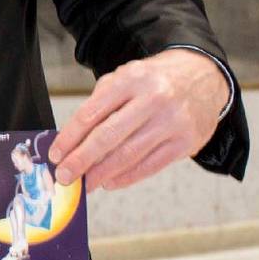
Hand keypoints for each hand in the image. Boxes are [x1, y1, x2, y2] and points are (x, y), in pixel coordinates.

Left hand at [53, 49, 230, 189]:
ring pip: (129, 154)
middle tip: (65, 176)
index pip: (91, 114)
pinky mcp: (187, 141)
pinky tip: (110, 182)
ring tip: (85, 183)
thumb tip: (72, 142)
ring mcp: (173, 121)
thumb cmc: (154, 81)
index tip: (55, 156)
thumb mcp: (124, 78)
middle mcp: (154, 99)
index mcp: (131, 80)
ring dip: (102, 173)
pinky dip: (127, 177)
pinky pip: (151, 165)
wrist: (203, 76)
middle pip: (108, 137)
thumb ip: (99, 105)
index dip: (69, 138)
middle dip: (81, 160)